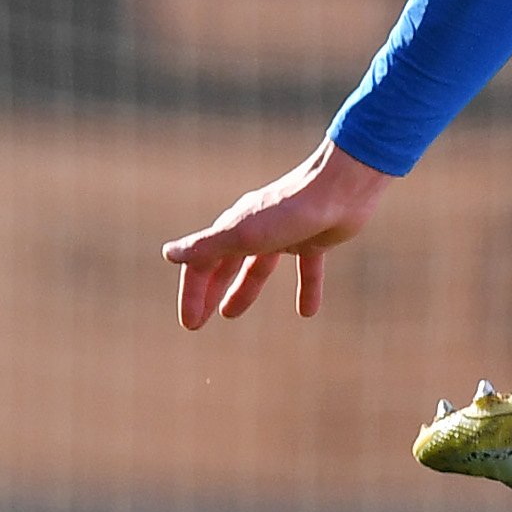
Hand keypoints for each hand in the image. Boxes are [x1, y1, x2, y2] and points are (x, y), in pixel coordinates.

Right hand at [159, 139, 390, 329]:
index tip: (191, 323)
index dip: (193, 293)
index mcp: (234, 228)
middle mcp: (255, 229)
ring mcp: (284, 234)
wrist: (342, 189)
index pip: (203, 264)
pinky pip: (306, 270)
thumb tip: (169, 253)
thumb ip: (206, 246)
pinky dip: (305, 290)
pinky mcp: (314, 239)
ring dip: (243, 290)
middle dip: (209, 291)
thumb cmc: (290, 210)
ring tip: (230, 314)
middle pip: (225, 265)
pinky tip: (307, 313)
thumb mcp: (243, 235)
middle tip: (199, 321)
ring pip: (257, 267)